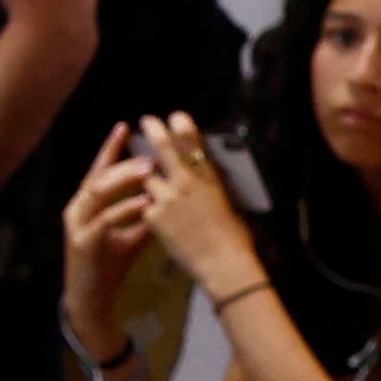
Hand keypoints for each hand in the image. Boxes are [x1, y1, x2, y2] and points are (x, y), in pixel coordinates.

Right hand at [56, 121, 160, 334]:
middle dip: (123, 162)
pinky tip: (145, 203)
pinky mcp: (82, 242)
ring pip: (97, 192)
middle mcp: (76, 210)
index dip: (110, 148)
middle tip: (150, 156)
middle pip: (98, 176)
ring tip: (148, 170)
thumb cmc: (108, 266)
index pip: (97, 171)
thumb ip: (143, 216)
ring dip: (124, 179)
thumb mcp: (130, 236)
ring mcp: (76, 225)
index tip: (124, 127)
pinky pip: (105, 219)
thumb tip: (165, 197)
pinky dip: (125, 208)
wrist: (92, 298)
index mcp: (85, 205)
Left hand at [131, 115, 253, 295]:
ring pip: (148, 180)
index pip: (192, 142)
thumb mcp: (225, 203)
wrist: (223, 263)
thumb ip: (209, 187)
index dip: (181, 126)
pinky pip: (146, 206)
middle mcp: (185, 182)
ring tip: (157, 191)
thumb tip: (202, 176)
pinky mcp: (153, 215)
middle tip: (146, 121)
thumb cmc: (234, 238)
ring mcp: (167, 197)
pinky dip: (150, 211)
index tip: (174, 117)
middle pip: (163, 148)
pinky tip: (162, 223)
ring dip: (150, 183)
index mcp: (208, 177)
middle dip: (153, 131)